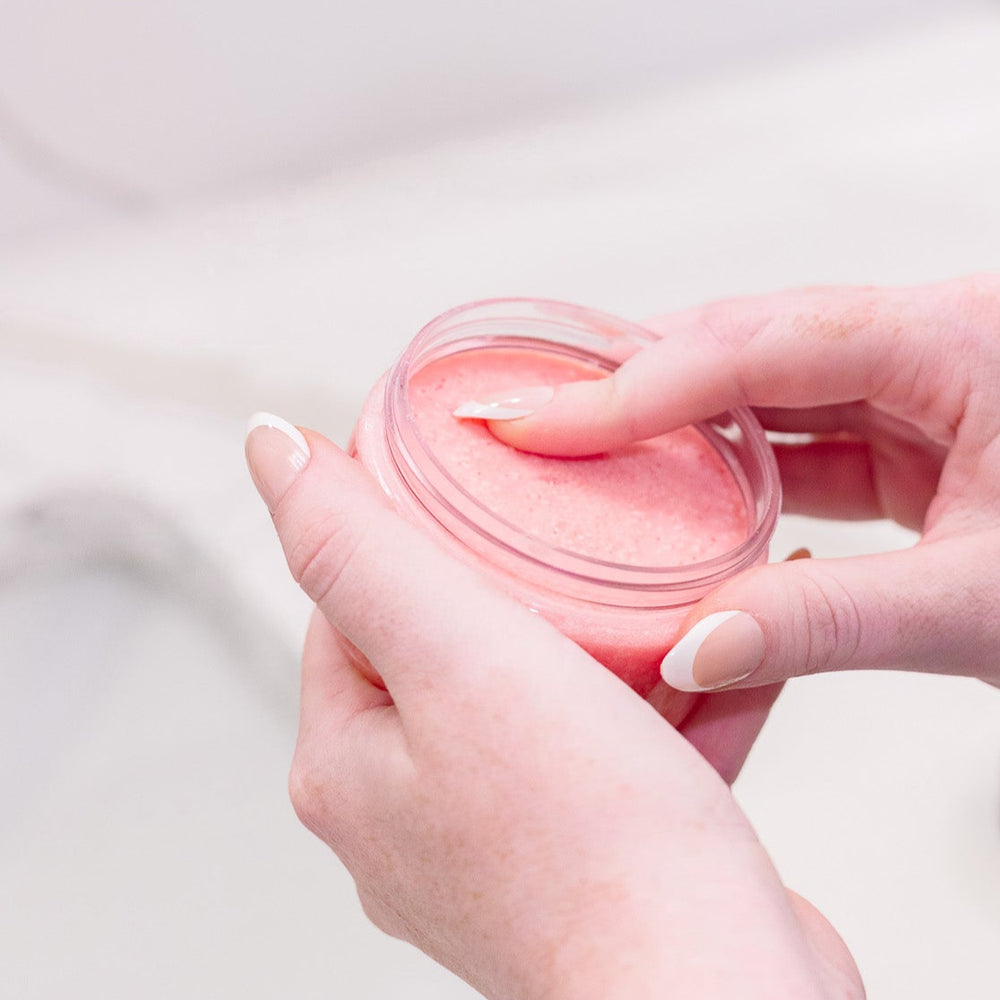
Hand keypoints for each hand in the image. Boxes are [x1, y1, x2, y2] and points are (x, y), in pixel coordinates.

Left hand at [245, 418, 860, 999]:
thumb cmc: (591, 848)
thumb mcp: (454, 652)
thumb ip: (355, 546)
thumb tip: (268, 447)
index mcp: (349, 765)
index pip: (350, 606)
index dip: (408, 530)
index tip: (468, 478)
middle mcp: (410, 812)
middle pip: (449, 645)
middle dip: (517, 580)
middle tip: (573, 522)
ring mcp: (502, 841)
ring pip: (542, 695)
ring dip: (603, 636)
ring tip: (657, 577)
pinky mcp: (587, 857)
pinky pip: (611, 747)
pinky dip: (657, 697)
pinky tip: (707, 646)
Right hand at [479, 276, 999, 692]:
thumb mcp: (987, 603)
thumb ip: (835, 624)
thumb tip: (699, 645)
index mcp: (958, 341)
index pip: (755, 346)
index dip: (630, 388)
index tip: (537, 419)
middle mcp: (928, 342)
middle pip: (742, 340)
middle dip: (629, 382)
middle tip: (531, 419)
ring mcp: (916, 383)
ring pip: (759, 381)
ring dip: (667, 418)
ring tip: (575, 447)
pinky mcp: (910, 430)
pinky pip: (793, 428)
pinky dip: (723, 459)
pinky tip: (670, 488)